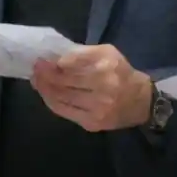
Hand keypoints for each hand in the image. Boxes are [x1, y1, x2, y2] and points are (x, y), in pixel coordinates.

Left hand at [30, 44, 150, 131]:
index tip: (42, 59)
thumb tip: (53, 58)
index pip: (71, 63)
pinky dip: (52, 102)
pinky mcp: (92, 122)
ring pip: (61, 97)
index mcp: (106, 64)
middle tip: (35, 69)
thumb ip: (82, 53)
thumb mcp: (107, 53)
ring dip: (44, 89)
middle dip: (45, 75)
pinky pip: (64, 111)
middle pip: (64, 81)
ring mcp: (98, 107)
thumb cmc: (121, 73)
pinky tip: (46, 94)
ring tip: (37, 81)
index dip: (53, 63)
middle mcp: (103, 86)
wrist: (141, 101)